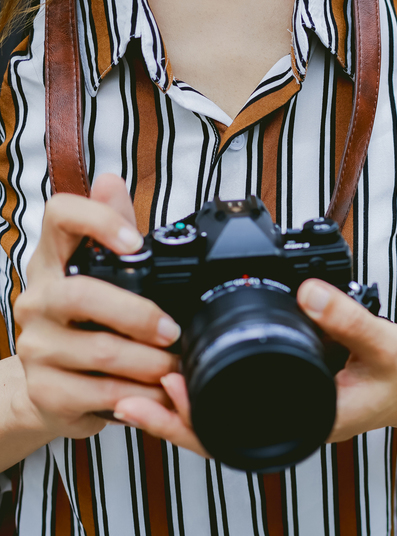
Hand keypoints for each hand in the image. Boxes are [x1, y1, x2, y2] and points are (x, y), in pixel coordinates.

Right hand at [14, 174, 181, 440]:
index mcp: (55, 262)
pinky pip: (100, 393)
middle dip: (138, 314)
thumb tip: (111, 180)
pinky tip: (159, 393)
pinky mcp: (46, 391)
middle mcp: (38, 300)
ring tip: (178, 366)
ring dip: (149, 362)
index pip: (60, 216)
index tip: (134, 243)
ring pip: (98, 351)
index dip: (96, 220)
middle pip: (81, 296)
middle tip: (173, 330)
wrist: (52, 391)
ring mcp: (36, 346)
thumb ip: (114, 229)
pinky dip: (140, 395)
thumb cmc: (89, 323)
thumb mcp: (103, 274)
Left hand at [297, 279, 396, 441]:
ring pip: (292, 367)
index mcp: (324, 418)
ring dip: (308, 346)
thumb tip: (308, 293)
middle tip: (338, 340)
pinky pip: (307, 368)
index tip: (319, 334)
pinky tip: (338, 350)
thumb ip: (346, 319)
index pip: (276, 376)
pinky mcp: (322, 399)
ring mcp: (317, 412)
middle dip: (301, 342)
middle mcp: (314, 421)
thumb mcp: (383, 342)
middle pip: (281, 369)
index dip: (284, 343)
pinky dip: (317, 351)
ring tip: (340, 345)